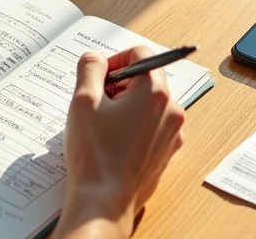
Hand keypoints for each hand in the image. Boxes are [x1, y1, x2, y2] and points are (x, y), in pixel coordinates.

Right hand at [54, 47, 185, 238]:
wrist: (105, 201)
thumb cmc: (95, 153)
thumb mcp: (83, 101)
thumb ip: (89, 68)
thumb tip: (95, 58)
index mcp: (154, 92)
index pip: (141, 54)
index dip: (115, 59)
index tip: (98, 77)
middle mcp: (171, 110)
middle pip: (146, 78)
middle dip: (119, 84)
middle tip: (96, 103)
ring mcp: (172, 133)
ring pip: (148, 103)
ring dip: (125, 106)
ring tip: (102, 125)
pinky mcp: (166, 152)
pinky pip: (151, 126)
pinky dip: (133, 126)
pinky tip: (112, 142)